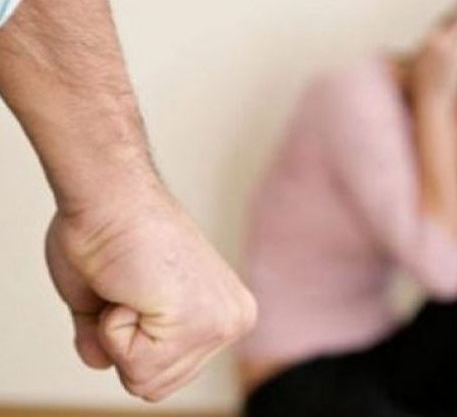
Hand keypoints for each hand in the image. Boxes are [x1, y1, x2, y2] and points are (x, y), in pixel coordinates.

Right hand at [46, 186, 256, 401]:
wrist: (111, 193)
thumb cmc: (107, 233)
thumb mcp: (111, 300)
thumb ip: (115, 339)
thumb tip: (102, 361)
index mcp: (221, 312)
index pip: (164, 370)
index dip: (126, 336)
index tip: (132, 287)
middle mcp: (232, 321)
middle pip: (156, 383)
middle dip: (124, 340)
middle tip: (130, 285)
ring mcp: (222, 324)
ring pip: (146, 381)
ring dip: (119, 333)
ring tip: (132, 284)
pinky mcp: (203, 322)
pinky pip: (138, 367)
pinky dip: (115, 329)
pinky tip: (132, 286)